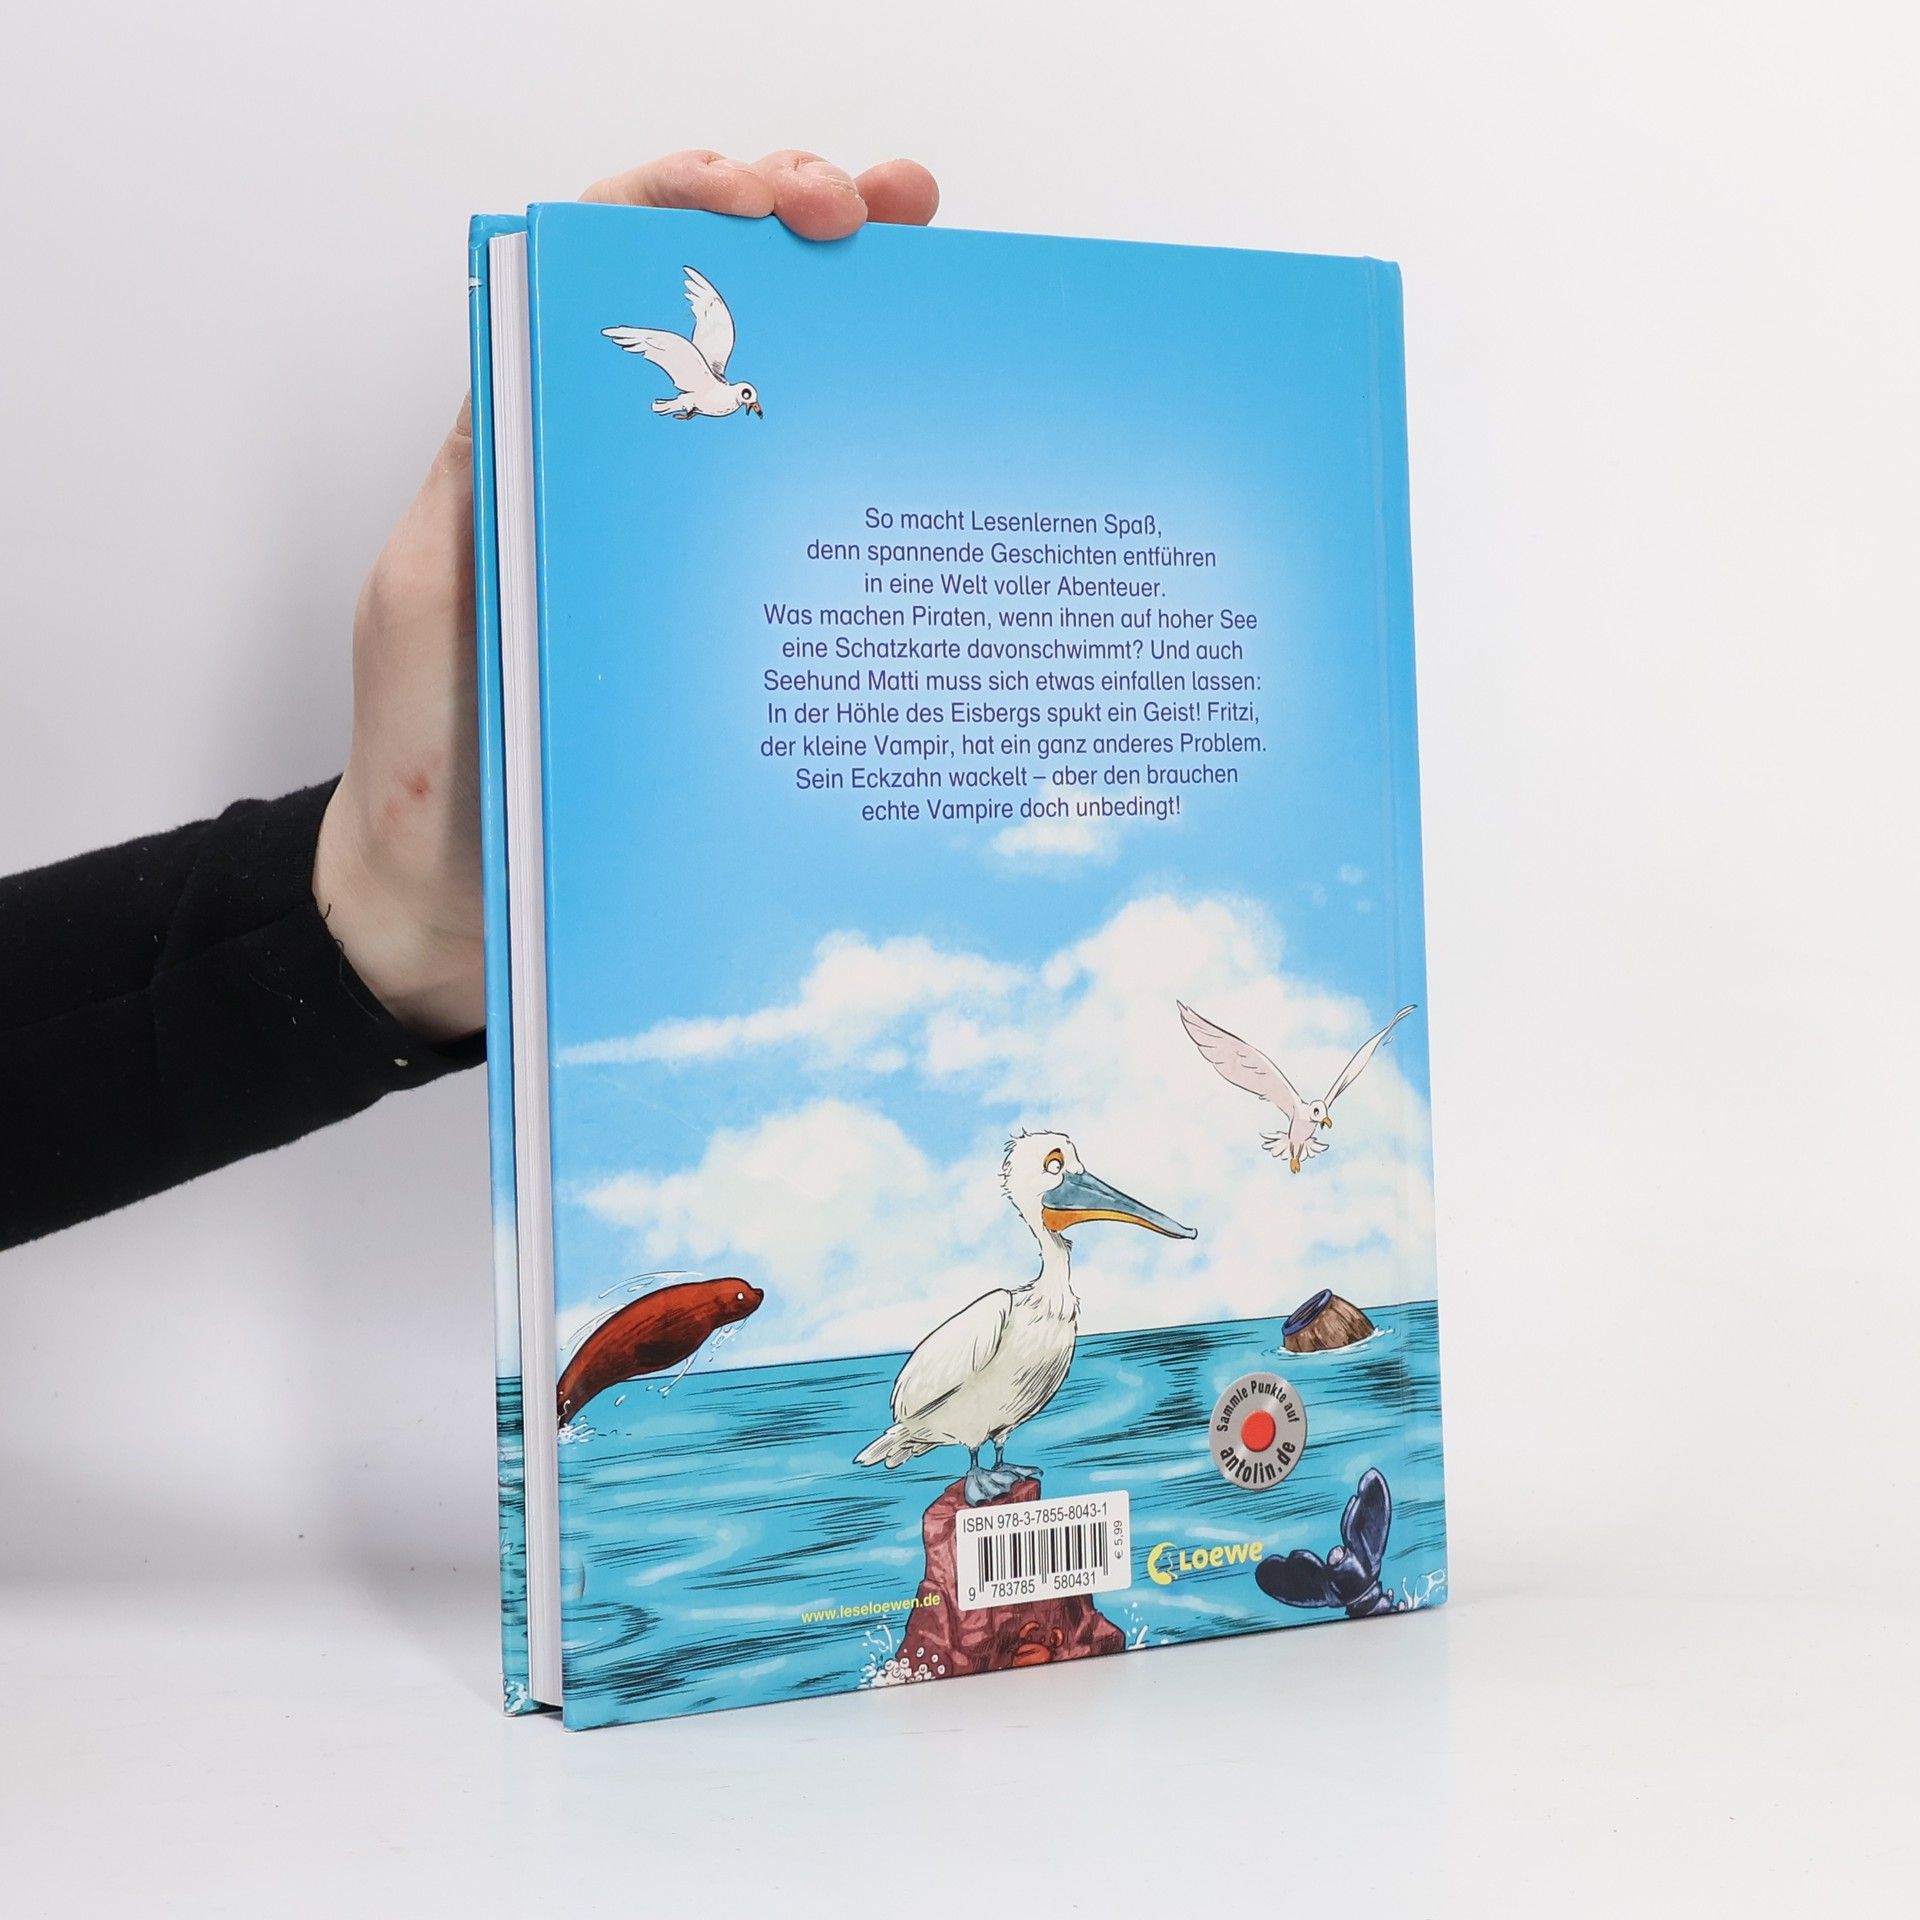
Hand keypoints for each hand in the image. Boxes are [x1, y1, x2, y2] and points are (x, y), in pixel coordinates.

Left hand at [313, 151, 939, 1040]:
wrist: (456, 910)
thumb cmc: (432, 768)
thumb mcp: (434, 604)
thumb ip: (488, 487)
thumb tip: (556, 357)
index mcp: (531, 448)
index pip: (605, 274)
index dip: (686, 207)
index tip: (775, 202)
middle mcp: (615, 480)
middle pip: (711, 308)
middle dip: (797, 225)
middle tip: (890, 212)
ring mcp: (680, 553)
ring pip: (773, 399)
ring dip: (850, 321)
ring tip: (928, 273)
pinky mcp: (727, 631)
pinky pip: (800, 530)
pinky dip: (863, 469)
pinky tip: (925, 445)